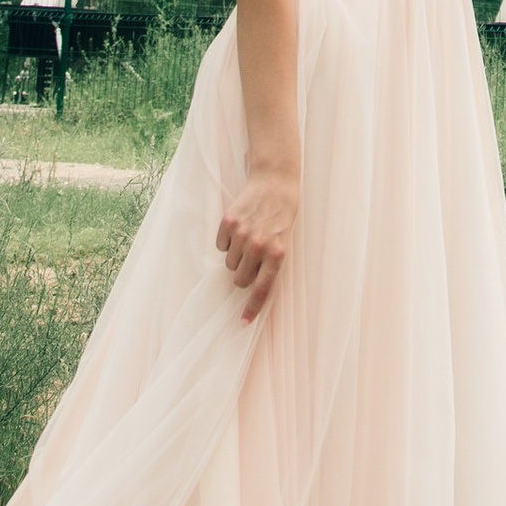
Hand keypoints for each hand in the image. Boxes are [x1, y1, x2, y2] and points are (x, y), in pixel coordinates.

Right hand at [216, 163, 298, 321]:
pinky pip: (221, 246)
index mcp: (277, 254)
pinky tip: (240, 226)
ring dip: (237, 256)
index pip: (262, 290)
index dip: (251, 308)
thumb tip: (251, 287)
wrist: (274, 182)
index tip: (243, 322)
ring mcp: (243, 235)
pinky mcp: (229, 223)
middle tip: (252, 258)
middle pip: (240, 280)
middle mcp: (259, 246)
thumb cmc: (282, 215)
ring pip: (230, 264)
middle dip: (244, 274)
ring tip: (248, 237)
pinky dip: (227, 241)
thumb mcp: (284, 241)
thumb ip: (269, 264)